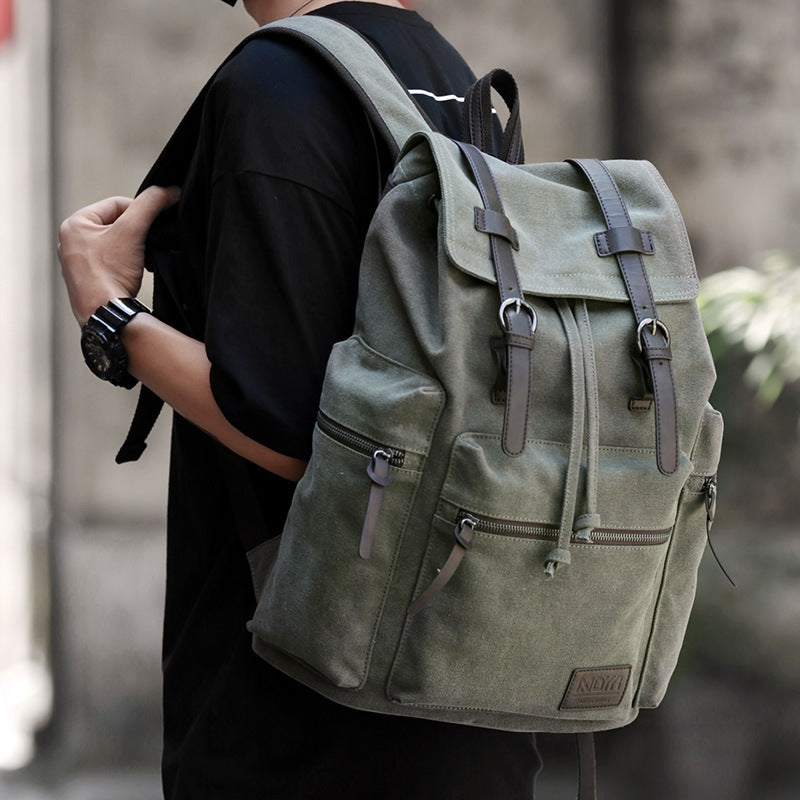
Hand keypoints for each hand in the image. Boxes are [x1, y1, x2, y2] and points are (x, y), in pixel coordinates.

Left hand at [57, 185, 179, 325]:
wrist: (105, 313)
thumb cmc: (110, 273)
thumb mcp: (133, 231)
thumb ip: (150, 205)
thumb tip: (169, 190)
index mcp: (74, 224)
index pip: (116, 204)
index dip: (140, 211)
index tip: (155, 224)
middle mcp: (70, 241)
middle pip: (116, 224)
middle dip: (136, 233)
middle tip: (147, 245)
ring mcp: (77, 263)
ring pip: (115, 245)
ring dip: (133, 250)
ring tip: (140, 262)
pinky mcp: (87, 281)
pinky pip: (111, 263)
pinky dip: (126, 266)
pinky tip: (133, 274)